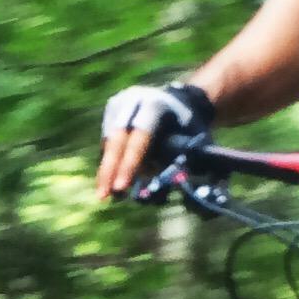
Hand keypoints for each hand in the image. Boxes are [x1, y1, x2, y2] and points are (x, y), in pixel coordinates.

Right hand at [96, 80, 213, 200]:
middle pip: (116, 139)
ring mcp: (119, 105)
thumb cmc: (191, 127)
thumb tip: (174, 186)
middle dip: (108, 170)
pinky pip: (107, 142)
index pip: (140, 137)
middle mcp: (133, 102)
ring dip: (106, 170)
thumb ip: (186, 161)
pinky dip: (109, 163)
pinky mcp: (111, 112)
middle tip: (102, 197)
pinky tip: (110, 180)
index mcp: (157, 106)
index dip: (129, 164)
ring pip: (108, 142)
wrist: (181, 101)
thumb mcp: (196, 139)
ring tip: (105, 195)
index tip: (121, 187)